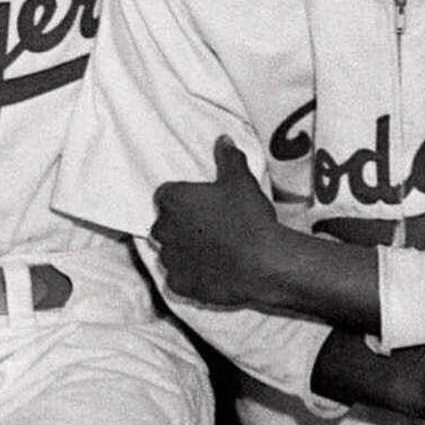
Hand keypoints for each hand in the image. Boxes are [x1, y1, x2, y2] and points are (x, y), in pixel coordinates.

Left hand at [150, 138, 284, 308]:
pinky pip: (178, 278)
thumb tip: (223, 140)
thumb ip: (228, 158)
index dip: (185, 200)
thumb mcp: (241, 180)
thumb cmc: (248, 217)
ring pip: (170, 252)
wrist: (262, 262)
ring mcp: (169, 259)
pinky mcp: (178, 284)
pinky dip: (190, 276)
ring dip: (184, 251)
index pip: (167, 195)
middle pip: (165, 224)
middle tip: (211, 228)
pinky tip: (211, 272)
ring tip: (214, 252)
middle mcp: (162, 228)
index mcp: (172, 199)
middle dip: (181, 226)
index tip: (204, 206)